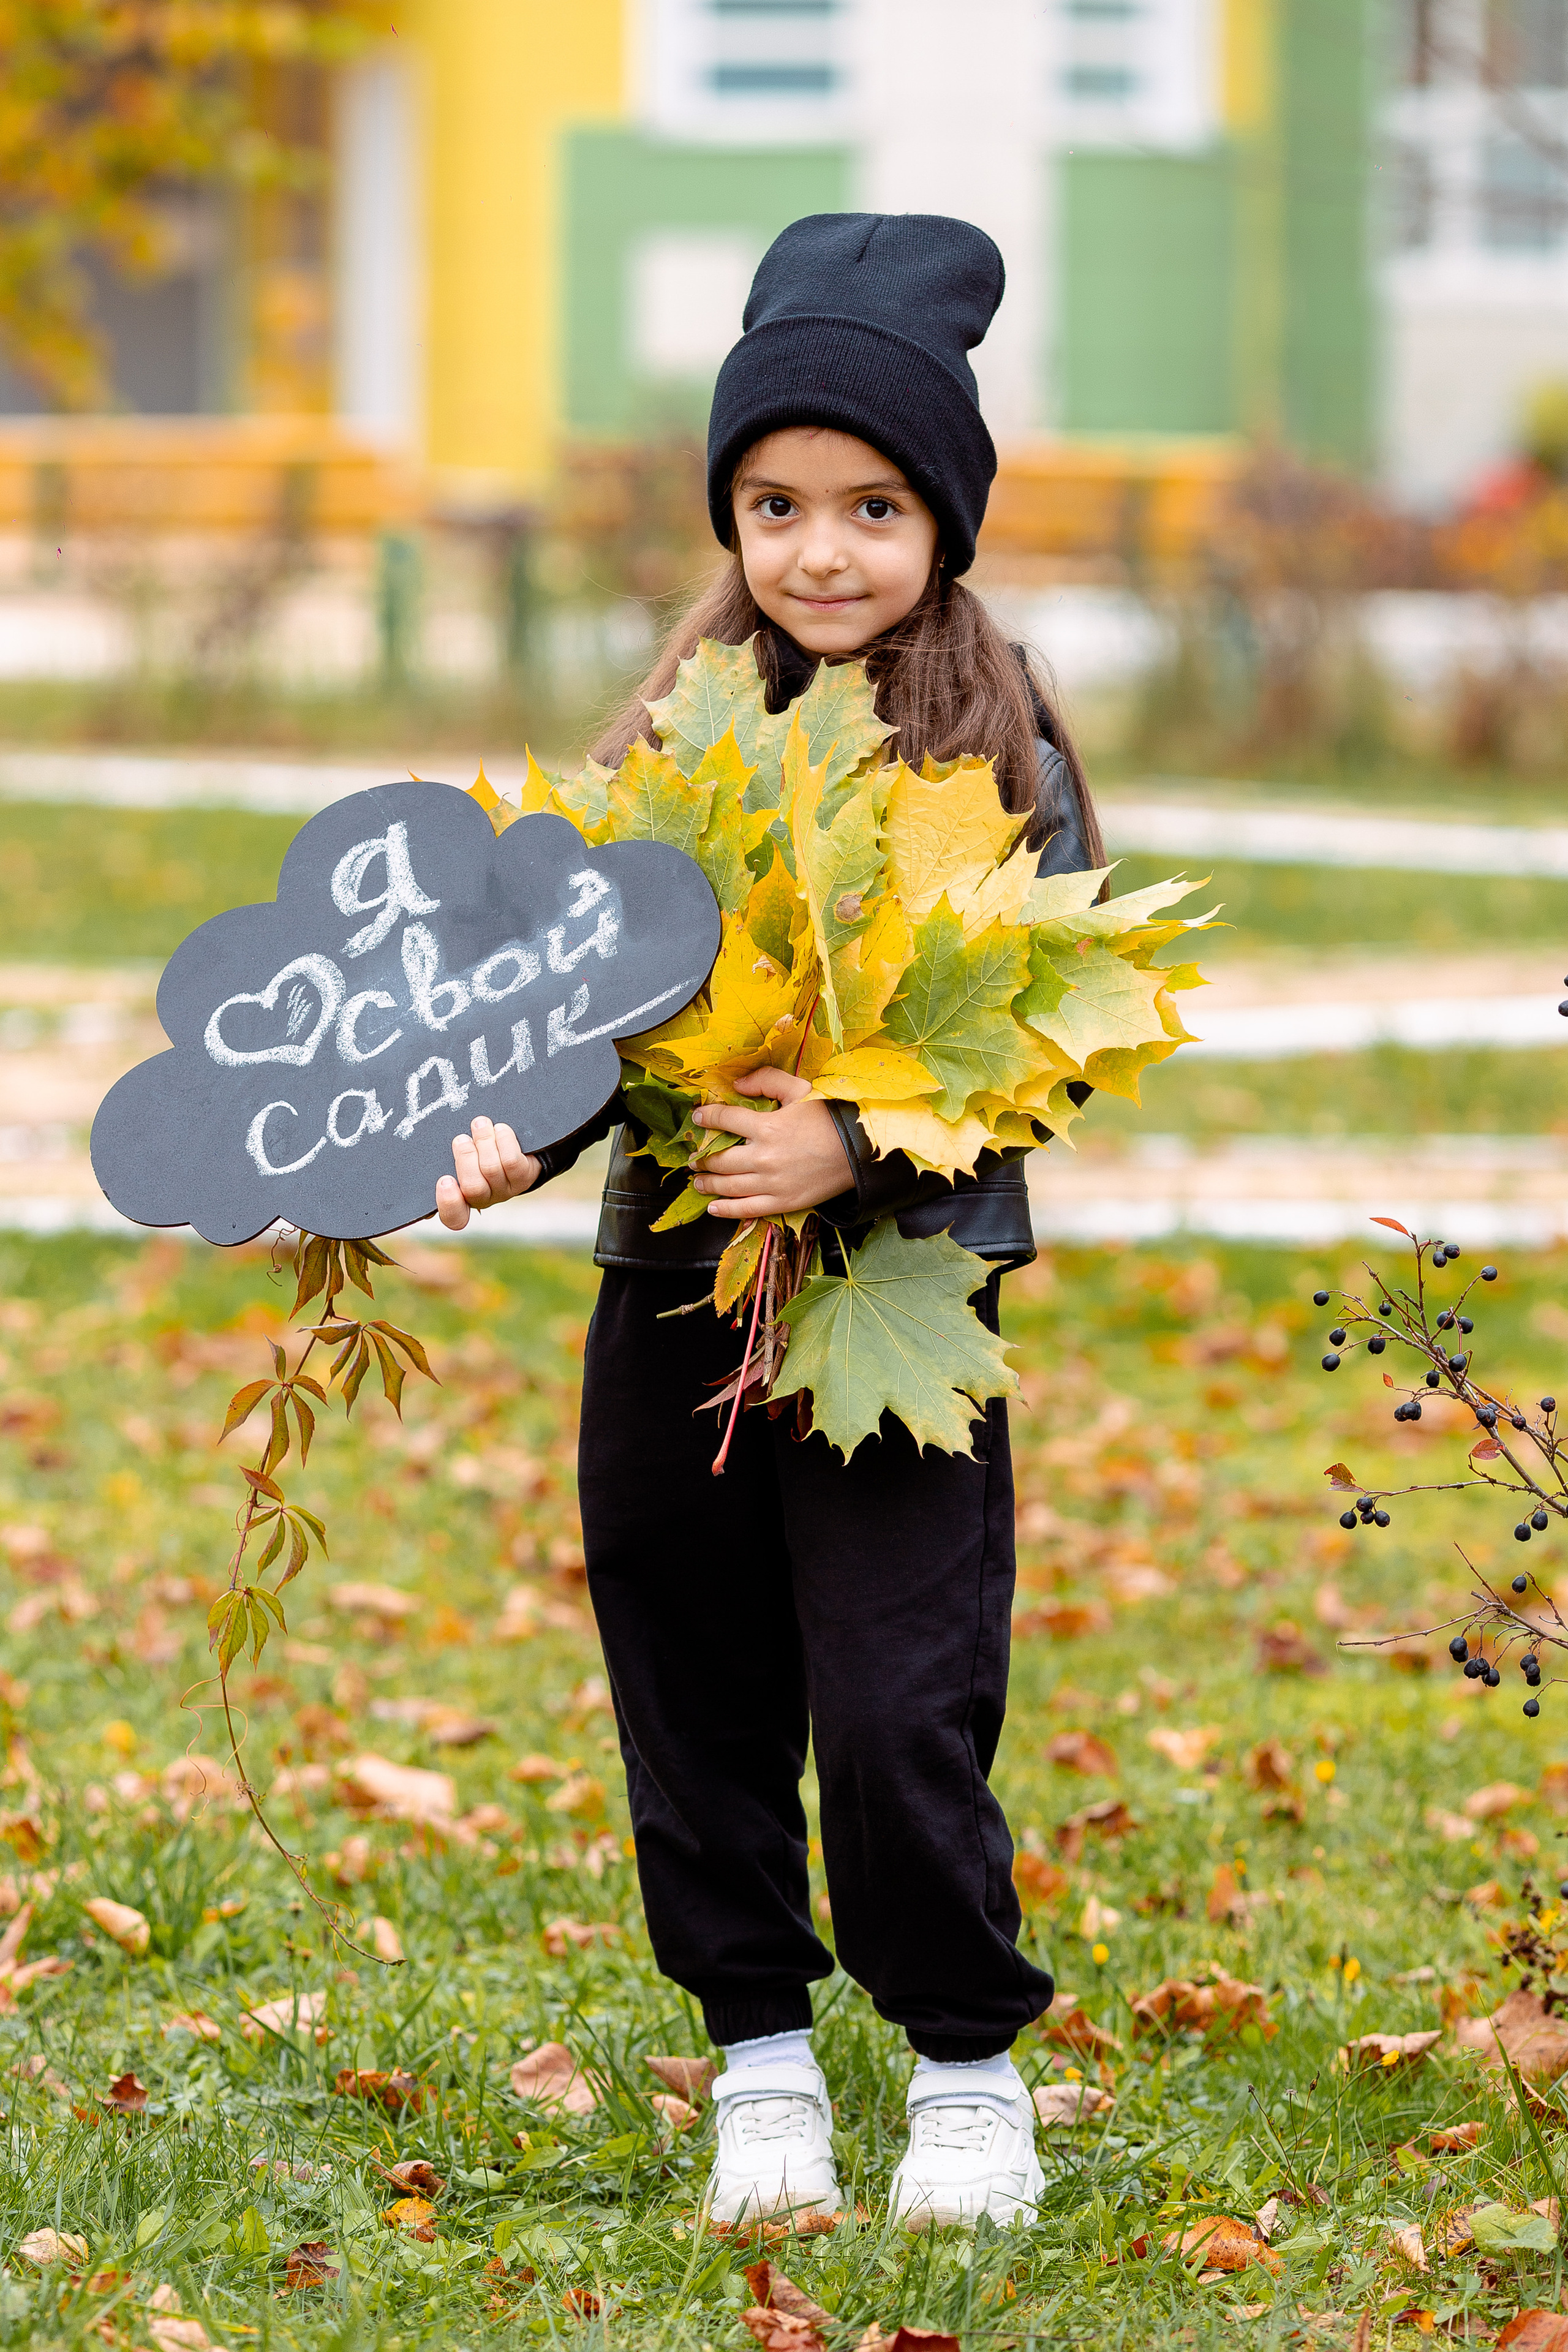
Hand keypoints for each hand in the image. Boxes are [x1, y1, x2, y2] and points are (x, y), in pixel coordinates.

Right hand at [436, 1116, 539, 1229]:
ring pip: (492, 1169)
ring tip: (480, 1124)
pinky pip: (511, 1161)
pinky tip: (500, 1130)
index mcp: (462, 1199)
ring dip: (484, 1141)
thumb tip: (415, 1169)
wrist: (517, 1146)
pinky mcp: (524, 1178)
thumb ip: (441, 1161)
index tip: (444, 1180)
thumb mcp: (455, 1156)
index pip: (453, 1217)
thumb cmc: (477, 1149)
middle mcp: (484, 1199)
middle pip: (473, 1187)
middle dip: (466, 1157)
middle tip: (462, 1139)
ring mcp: (505, 1191)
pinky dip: (504, 1141)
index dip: (448, 1203)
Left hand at [691, 1068, 850, 1219]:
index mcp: (766, 1126)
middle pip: (719, 1159)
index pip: (723, 1120)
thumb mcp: (800, 1089)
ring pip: (728, 1186)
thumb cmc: (830, 1117)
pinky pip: (747, 1209)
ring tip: (698, 1181)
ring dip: (707, 1184)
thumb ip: (766, 1080)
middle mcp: (764, 1157)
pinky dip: (726, 1210)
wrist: (861, 1150)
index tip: (698, 1118)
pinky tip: (713, 1207)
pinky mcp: (783, 1203)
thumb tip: (736, 1085)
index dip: (706, 1118)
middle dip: (701, 1158)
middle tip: (693, 1159)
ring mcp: (772, 1183)